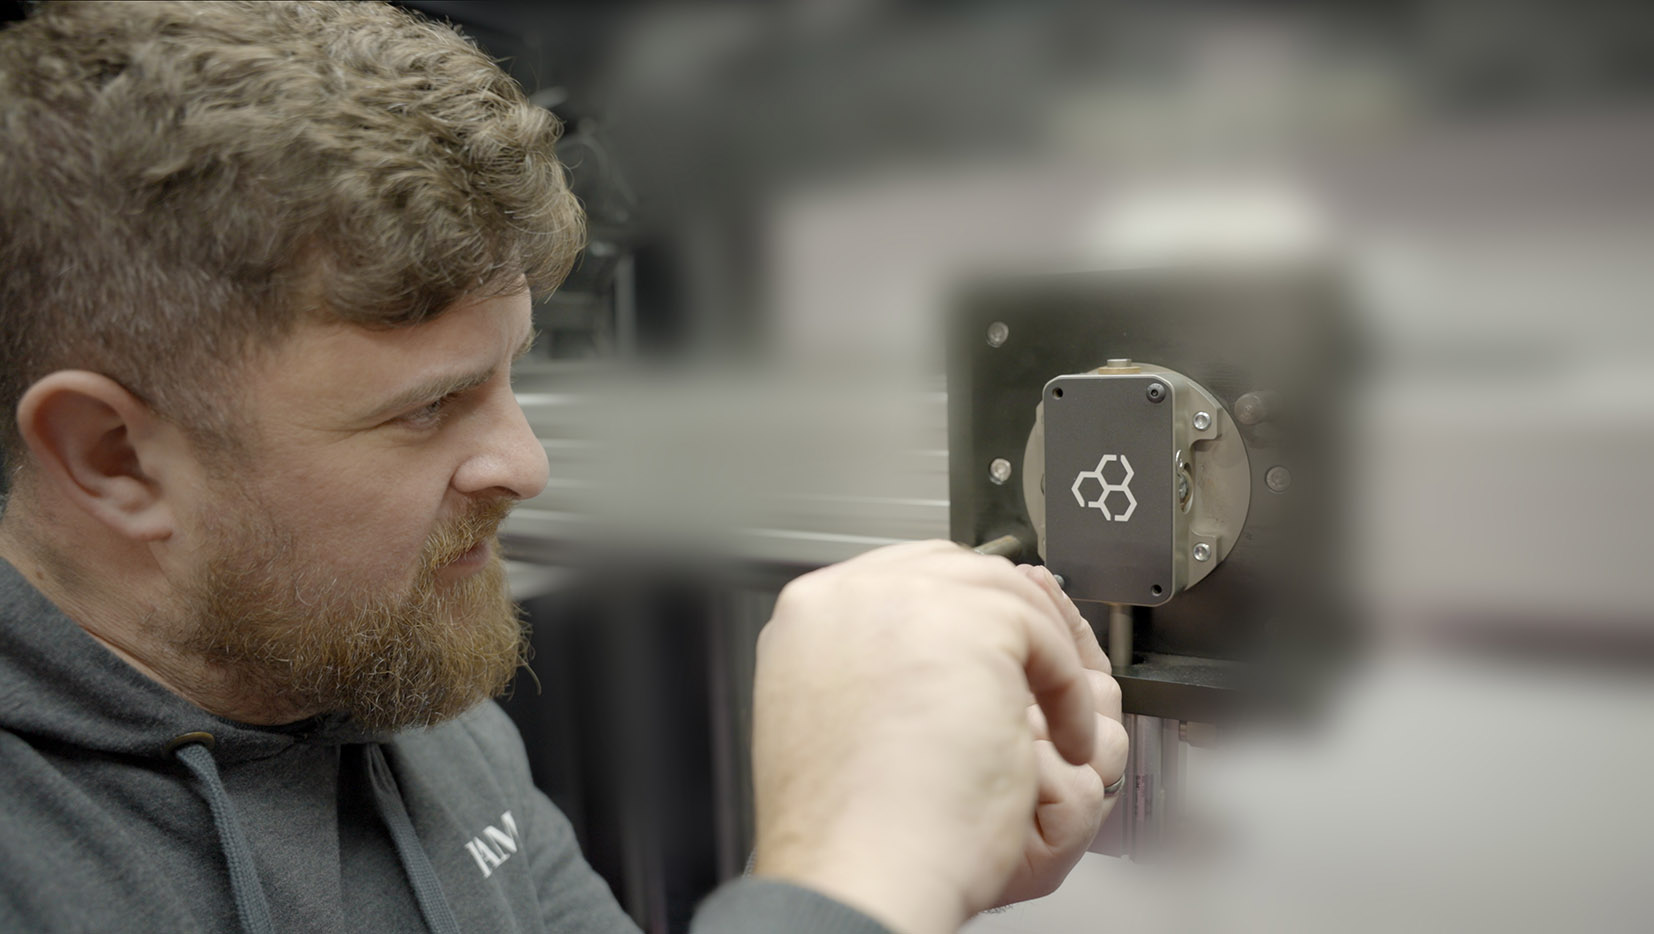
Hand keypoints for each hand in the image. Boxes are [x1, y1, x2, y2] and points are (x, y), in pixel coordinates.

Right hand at [749, 541, 1112, 933]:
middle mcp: (849, 594)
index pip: (901, 580)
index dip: (956, 615)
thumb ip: (868, 667)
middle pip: (953, 571)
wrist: (861, 869)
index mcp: (809, 617)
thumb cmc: (849, 829)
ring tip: (1054, 729)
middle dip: (1007, 623)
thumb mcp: (836, 720)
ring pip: (1005, 596)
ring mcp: (907, 598)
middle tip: (1041, 676)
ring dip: (1041, 661)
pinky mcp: (971, 621)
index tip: (996, 651)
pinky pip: (1045, 633)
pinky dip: (1069, 693)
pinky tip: (1065, 746)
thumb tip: (919, 654)